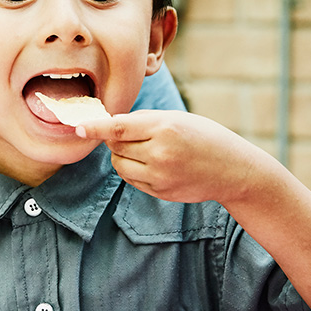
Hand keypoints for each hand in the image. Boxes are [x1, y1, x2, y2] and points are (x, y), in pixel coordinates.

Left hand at [77, 110, 276, 204]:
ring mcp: (160, 176)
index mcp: (165, 127)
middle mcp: (160, 153)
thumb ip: (143, 121)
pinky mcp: (160, 191)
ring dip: (122, 156)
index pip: (118, 128)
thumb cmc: (204, 137)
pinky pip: (131, 179)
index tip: (77, 127)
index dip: (95, 127)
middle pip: (116, 146)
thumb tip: (109, 127)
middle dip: (116, 140)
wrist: (233, 169)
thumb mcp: (177, 119)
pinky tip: (153, 164)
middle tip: (135, 136)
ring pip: (120, 165)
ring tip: (145, 150)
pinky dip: (133, 170)